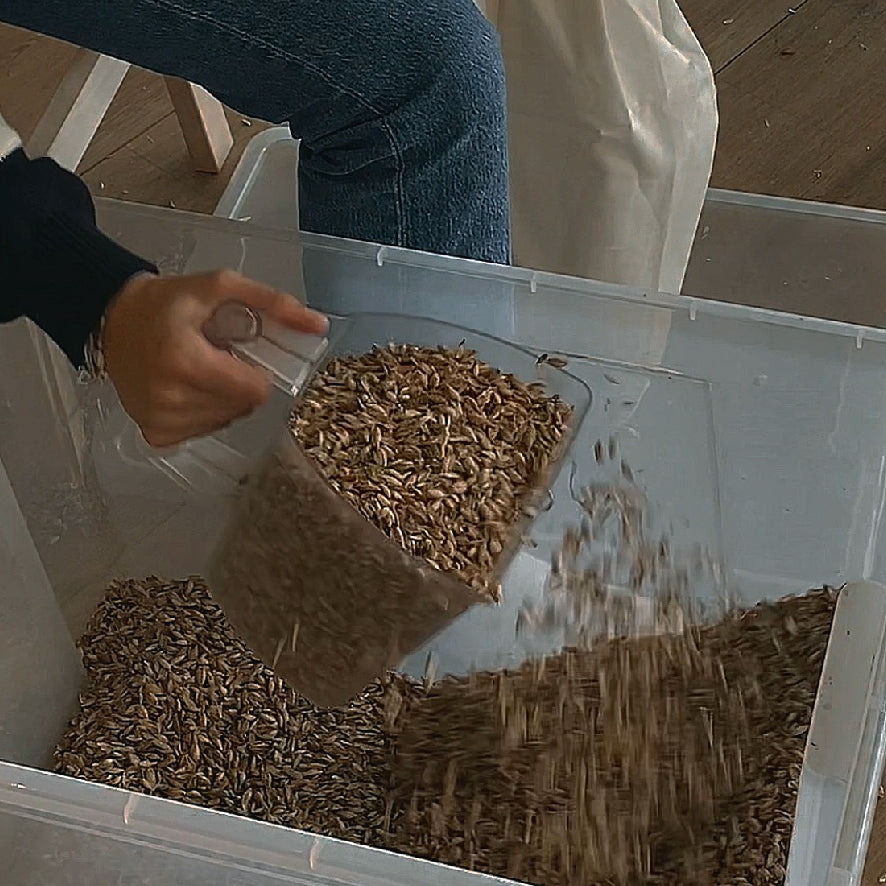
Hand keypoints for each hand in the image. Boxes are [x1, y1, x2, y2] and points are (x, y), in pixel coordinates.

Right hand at [102, 270, 327, 447]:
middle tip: (216, 359)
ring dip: (223, 399)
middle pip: (244, 407)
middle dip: (239, 384)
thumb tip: (319, 326)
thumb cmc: (169, 302)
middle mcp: (169, 397)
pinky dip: (205, 412)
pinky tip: (187, 389)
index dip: (256, 373)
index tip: (239, 354)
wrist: (113, 319)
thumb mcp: (220, 288)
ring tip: (200, 372)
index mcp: (185, 361)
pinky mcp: (155, 433)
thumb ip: (273, 304)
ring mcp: (160, 420)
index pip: (255, 391)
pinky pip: (204, 431)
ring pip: (227, 421)